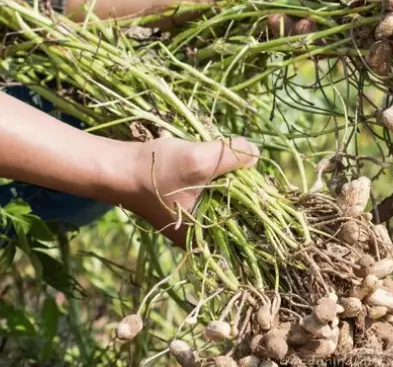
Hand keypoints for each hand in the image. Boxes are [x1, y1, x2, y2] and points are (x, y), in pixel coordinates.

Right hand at [1, 91, 258, 247]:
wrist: (116, 166)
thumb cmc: (155, 171)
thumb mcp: (199, 160)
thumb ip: (232, 157)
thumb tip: (255, 154)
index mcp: (206, 238)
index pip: (248, 230)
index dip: (263, 210)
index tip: (275, 190)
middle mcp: (203, 234)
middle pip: (241, 213)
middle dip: (249, 191)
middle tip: (255, 168)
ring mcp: (195, 218)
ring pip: (228, 199)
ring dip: (234, 181)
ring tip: (238, 162)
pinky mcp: (189, 202)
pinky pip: (215, 191)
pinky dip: (220, 177)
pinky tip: (219, 161)